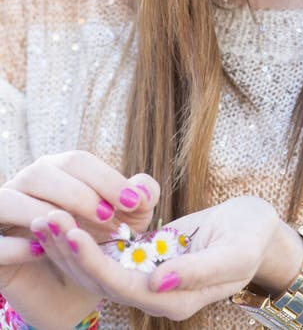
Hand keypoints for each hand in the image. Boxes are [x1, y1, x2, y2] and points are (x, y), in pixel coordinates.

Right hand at [0, 150, 159, 328]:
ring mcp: (3, 214)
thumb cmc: (98, 243)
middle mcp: (27, 185)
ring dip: (39, 212)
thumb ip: (141, 199)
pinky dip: (13, 245)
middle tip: (108, 218)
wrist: (69, 289)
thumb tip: (142, 189)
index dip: (105, 178)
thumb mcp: (127, 222)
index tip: (133, 202)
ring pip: (8, 199)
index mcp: (59, 171)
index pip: (77, 161)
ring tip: (72, 233)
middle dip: (78, 193)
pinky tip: (40, 252)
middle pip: (42, 172)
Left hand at [31, 195, 290, 320]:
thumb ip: (198, 271)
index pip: (124, 286)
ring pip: (101, 266)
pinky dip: (90, 235)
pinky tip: (69, 216)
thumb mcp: (234, 252)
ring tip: (47, 217)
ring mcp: (150, 275)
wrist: (258, 229)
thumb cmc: (251, 238)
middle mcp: (157, 293)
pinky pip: (112, 250)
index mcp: (176, 300)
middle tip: (46, 219)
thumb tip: (157, 283)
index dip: (94, 262)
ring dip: (73, 245)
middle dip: (72, 252)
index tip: (71, 233)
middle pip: (103, 279)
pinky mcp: (148, 255)